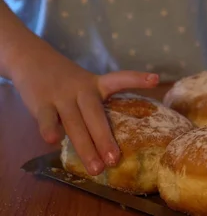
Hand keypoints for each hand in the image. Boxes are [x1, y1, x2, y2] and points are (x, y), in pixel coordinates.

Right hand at [11, 53, 158, 175]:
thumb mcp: (86, 85)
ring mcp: (61, 96)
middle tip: (115, 160)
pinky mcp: (41, 102)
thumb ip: (96, 106)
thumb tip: (110, 141)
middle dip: (105, 139)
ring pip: (74, 123)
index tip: (156, 79)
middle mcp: (82, 89)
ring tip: (95, 167)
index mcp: (96, 84)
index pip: (119, 79)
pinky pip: (47, 118)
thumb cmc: (66, 80)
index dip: (137, 79)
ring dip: (85, 146)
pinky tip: (54, 141)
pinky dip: (49, 129)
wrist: (31, 58)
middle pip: (96, 115)